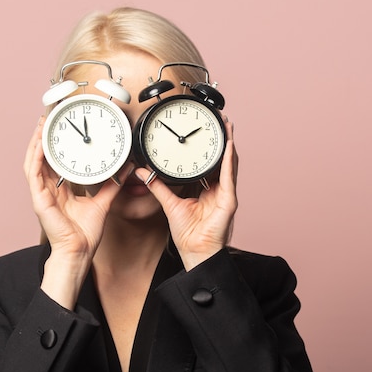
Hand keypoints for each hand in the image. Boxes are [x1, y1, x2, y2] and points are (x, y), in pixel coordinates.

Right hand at [23, 117, 127, 306]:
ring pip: (35, 161)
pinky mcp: (39, 199)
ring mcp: (42, 193)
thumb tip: (125, 169)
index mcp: (61, 190)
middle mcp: (49, 189)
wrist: (79, 251)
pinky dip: (36, 156)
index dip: (58, 144)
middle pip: (43, 157)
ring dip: (37, 141)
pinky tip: (40, 142)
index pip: (57, 161)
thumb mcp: (103, 202)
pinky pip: (34, 173)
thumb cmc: (85, 234)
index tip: (63, 128)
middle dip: (45, 136)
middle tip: (50, 117)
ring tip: (42, 123)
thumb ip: (112, 184)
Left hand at [135, 118, 237, 270]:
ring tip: (227, 126)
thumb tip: (142, 172)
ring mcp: (225, 194)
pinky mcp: (229, 201)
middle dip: (221, 140)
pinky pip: (229, 177)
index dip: (206, 147)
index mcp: (205, 189)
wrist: (195, 251)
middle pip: (221, 160)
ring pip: (229, 164)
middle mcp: (218, 189)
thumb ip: (157, 185)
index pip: (207, 163)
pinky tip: (228, 146)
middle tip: (219, 120)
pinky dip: (229, 160)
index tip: (202, 130)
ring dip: (228, 144)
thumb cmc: (187, 234)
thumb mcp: (169, 203)